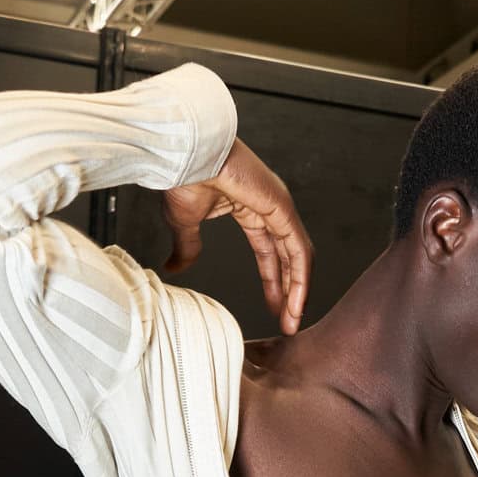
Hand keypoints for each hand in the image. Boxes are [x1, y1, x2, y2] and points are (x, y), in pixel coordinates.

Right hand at [162, 138, 313, 332]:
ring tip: (293, 321)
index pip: (269, 251)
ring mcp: (279, 206)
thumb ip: (188, 247)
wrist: (184, 155)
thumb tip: (177, 267)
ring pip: (297, 257)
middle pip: (287, 257)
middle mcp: (269, 206)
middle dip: (289, 292)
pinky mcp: (282, 207)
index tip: (273, 307)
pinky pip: (299, 250)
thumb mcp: (185, 223)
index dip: (272, 280)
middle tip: (288, 321)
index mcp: (249, 207)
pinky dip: (300, 278)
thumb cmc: (183, 176)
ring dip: (298, 292)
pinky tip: (297, 302)